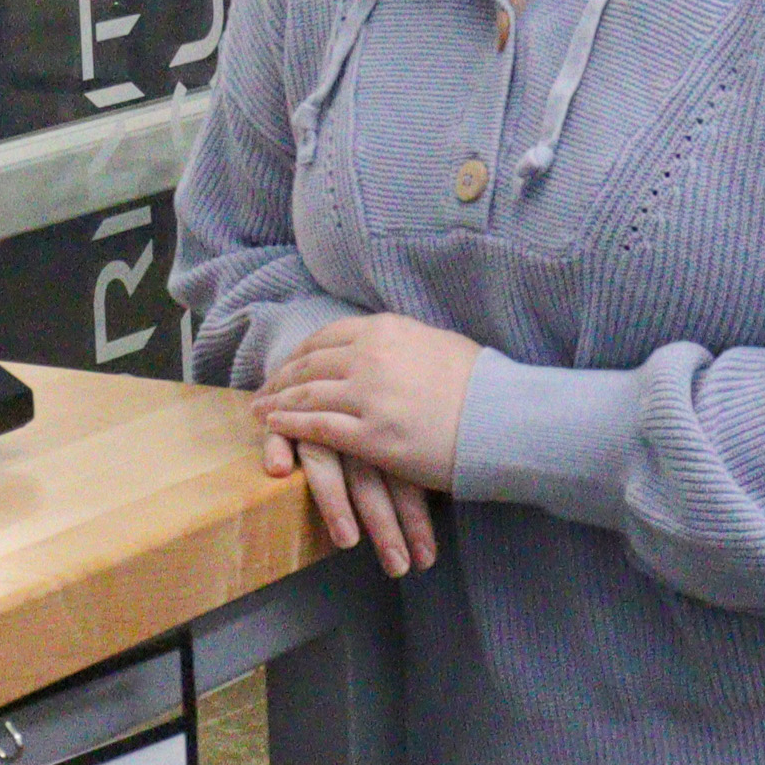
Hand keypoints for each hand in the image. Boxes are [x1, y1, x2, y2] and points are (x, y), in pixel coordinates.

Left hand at [256, 313, 481, 493]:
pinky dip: (290, 426)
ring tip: (259, 412)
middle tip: (261, 391)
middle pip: (308, 364)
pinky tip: (275, 429)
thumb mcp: (436, 343)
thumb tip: (386, 342)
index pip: (326, 337)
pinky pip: (317, 427)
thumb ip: (401, 343)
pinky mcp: (371, 435)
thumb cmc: (481, 384)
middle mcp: (370, 356)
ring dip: (276, 403)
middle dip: (280, 378)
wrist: (505, 419)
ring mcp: (368, 395)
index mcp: (385, 330)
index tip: (285, 366)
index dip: (299, 354)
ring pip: (306, 394)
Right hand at [258, 422, 442, 576]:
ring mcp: (315, 420)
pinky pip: (277, 431)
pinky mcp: (282, 417)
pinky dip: (277, 446)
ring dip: (335, 501)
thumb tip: (435, 531)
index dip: (415, 520)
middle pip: (368, 476)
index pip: (405, 478)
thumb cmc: (370, 413)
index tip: (426, 560)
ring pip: (325, 461)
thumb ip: (412, 471)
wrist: (328, 367)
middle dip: (384, 524)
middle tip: (397, 567)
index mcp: (385, 430)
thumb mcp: (396, 439)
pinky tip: (279, 469)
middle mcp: (352, 426)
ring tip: (347, 541)